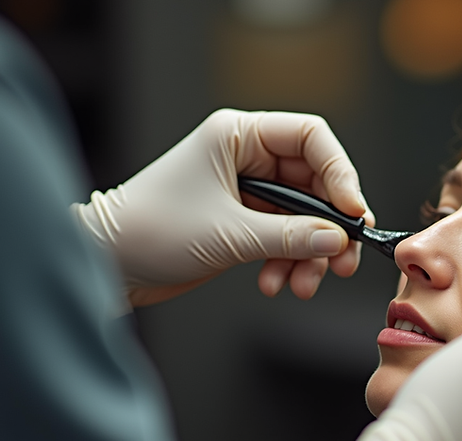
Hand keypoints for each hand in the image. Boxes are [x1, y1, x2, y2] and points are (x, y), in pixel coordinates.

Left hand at [71, 109, 374, 305]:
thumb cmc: (150, 230)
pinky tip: (275, 284)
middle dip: (329, 227)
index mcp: (239, 136)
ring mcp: (248, 191)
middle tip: (343, 261)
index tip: (353, 213)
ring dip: (310, 254)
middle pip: (315, 184)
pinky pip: (287, 238)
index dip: (339, 174)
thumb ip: (290, 236)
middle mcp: (247, 157)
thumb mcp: (229, 234)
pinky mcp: (245, 221)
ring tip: (303, 284)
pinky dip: (289, 262)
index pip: (311, 138)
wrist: (108, 264)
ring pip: (305, 217)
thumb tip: (337, 239)